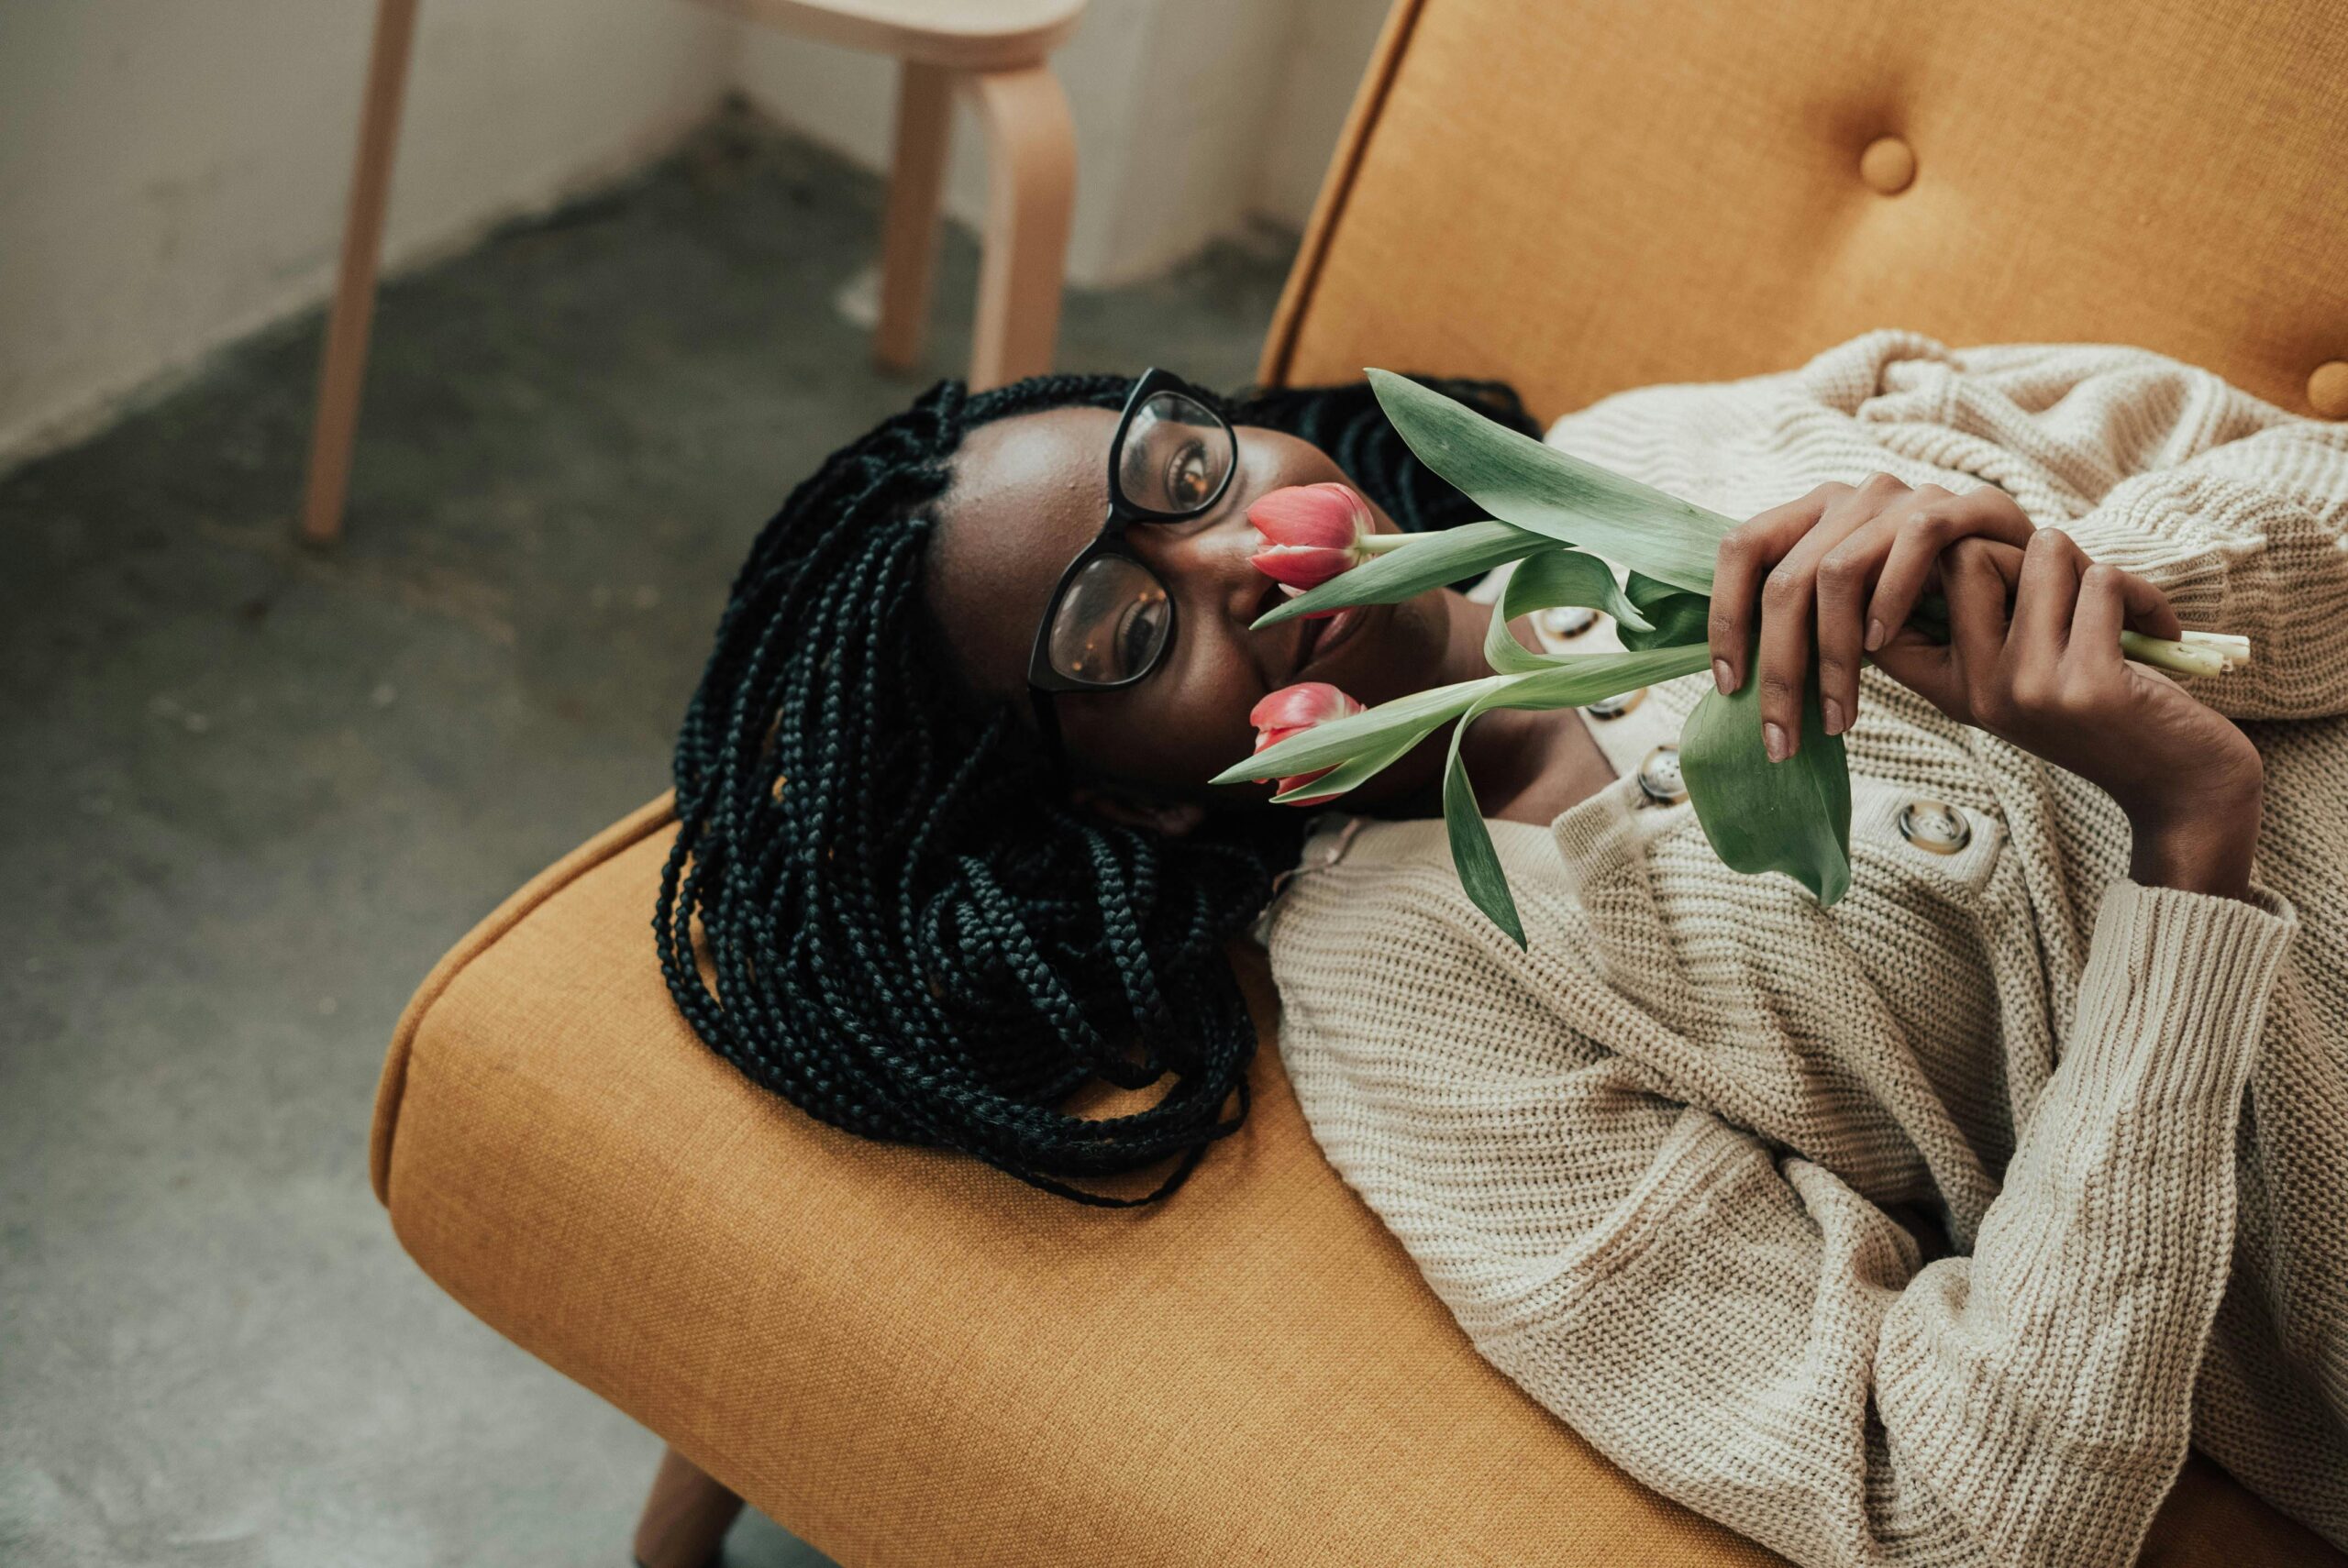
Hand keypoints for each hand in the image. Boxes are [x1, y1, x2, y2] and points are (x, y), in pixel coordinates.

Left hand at [1709, 474, 2036, 758]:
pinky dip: (1892, 597)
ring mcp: (1909, 495)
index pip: (1741, 550)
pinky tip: (1883, 645)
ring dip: (1832, 656)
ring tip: (1837, 716)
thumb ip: (1806, 632)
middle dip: (1779, 669)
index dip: (1725, 619)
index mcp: (1814, 517)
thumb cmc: (1935, 622)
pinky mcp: (1968, 502)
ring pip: (1838, 570)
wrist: (2038, 597)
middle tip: (1781, 737)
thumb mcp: (1856, 627)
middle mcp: (1854, 496)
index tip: (1729, 688)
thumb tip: (1739, 680)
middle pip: (1786, 578)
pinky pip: (1919, 541)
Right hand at [1868, 532, 2264, 899]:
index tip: (1980, 571)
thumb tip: (1964, 535)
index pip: (1891, 597)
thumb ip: (1987, 622)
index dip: (1919, 562)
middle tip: (2072, 591)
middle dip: (2028, 551)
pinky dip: (2143, 594)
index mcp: (1949, 685)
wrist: (2180, 786)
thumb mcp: (2024, 673)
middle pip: (1965, 553)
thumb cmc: (2105, 712)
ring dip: (2091, 566)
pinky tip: (2157, 631)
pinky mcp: (2088, 685)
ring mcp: (2027, 688)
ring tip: (2117, 611)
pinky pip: (2103, 581)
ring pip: (2044, 552)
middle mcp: (1974, 689)